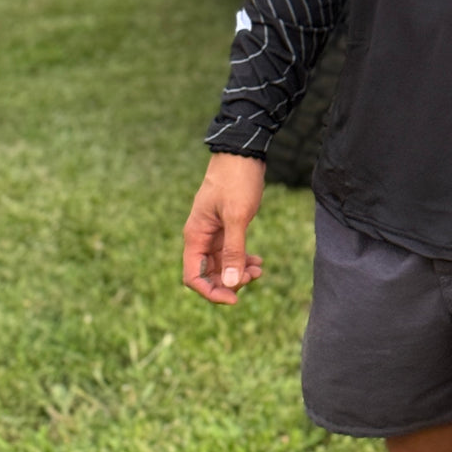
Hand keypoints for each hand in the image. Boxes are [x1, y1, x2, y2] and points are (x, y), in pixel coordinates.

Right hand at [182, 153, 265, 304]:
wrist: (243, 153)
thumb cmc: (236, 181)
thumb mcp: (237, 217)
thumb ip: (234, 250)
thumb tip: (231, 284)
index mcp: (195, 236)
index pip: (193, 277)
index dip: (211, 292)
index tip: (234, 298)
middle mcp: (200, 237)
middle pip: (208, 274)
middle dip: (229, 281)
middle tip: (253, 276)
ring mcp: (213, 232)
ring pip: (221, 264)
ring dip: (238, 272)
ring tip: (259, 269)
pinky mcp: (226, 226)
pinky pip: (230, 252)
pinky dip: (242, 259)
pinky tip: (258, 261)